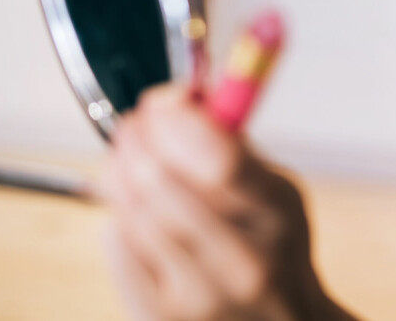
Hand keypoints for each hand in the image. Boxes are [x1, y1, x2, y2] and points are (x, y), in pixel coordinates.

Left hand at [97, 86, 352, 320]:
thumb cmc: (276, 254)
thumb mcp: (279, 192)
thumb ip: (234, 148)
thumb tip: (183, 97)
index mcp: (277, 217)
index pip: (221, 158)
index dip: (180, 118)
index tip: (167, 100)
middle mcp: (241, 262)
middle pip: (160, 179)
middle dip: (140, 137)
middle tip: (138, 123)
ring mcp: (197, 296)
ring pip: (132, 208)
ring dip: (122, 172)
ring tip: (131, 160)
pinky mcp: (158, 318)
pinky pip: (117, 243)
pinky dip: (120, 217)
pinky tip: (137, 212)